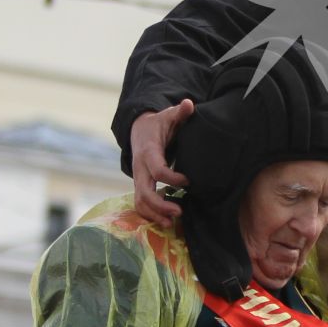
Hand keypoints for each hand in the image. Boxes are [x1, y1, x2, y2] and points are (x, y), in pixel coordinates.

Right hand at [130, 100, 193, 223]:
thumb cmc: (158, 124)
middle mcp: (140, 168)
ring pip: (140, 202)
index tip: (189, 181)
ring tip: (173, 223)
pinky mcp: (140, 185)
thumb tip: (188, 103)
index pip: (158, 170)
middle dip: (160, 205)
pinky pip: (140, 204)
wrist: (139, 130)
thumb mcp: (168, 116)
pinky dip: (151, 215)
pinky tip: (166, 221)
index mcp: (148, 152)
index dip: (172, 178)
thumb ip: (180, 112)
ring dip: (155, 214)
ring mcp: (138, 179)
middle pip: (144, 192)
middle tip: (180, 211)